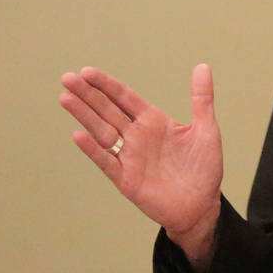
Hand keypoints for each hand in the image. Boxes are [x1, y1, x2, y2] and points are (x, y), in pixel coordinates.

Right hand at [60, 64, 222, 266]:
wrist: (202, 206)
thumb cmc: (204, 169)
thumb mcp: (206, 130)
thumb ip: (202, 99)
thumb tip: (203, 66)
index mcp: (154, 122)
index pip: (125, 98)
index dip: (107, 85)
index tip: (87, 71)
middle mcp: (137, 137)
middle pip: (108, 111)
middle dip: (88, 95)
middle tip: (67, 77)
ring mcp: (130, 158)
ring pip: (102, 132)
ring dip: (84, 115)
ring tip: (65, 98)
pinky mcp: (126, 180)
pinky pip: (107, 162)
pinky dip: (93, 149)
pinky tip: (79, 135)